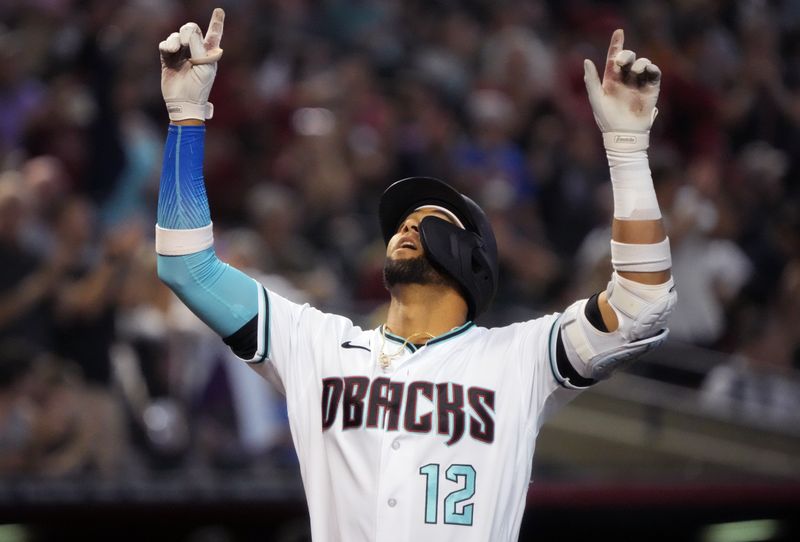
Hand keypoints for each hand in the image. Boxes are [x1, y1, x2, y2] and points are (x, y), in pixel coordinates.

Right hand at [159, 8, 224, 121]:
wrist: (184, 103)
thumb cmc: (199, 87)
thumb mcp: (204, 66)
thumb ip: (198, 47)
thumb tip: (189, 32)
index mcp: (209, 53)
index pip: (214, 34)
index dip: (216, 22)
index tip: (219, 10)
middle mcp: (195, 51)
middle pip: (191, 29)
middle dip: (189, 31)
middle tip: (186, 43)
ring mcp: (181, 54)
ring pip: (177, 35)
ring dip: (176, 40)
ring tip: (176, 49)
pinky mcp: (168, 59)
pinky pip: (165, 44)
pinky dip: (167, 45)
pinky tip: (169, 51)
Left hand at [583, 29, 660, 151]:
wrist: (623, 134)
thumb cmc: (607, 119)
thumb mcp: (596, 98)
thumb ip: (591, 80)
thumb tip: (586, 60)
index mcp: (611, 79)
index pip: (614, 58)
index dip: (616, 44)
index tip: (619, 31)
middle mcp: (625, 79)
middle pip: (628, 58)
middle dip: (626, 55)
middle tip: (623, 62)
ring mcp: (639, 83)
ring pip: (642, 63)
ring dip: (639, 63)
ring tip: (636, 71)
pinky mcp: (651, 89)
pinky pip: (654, 73)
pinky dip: (652, 68)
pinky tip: (648, 69)